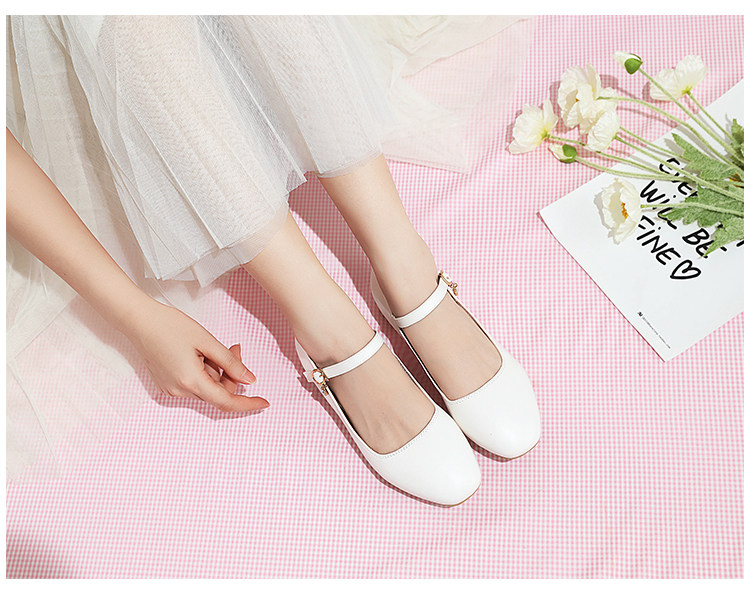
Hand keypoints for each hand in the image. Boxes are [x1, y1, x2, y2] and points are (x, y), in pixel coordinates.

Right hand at [123, 299, 269, 412]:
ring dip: (217, 370)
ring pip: (207, 386)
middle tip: (235, 347)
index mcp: (191, 381)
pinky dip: (204, 371)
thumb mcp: (206, 341)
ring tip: (212, 345)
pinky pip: (194, 382)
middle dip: (231, 373)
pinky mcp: (166, 383)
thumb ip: (230, 363)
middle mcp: (179, 390)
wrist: (138, 320)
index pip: (226, 401)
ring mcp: (171, 388)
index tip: (264, 402)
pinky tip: (199, 352)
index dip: (248, 403)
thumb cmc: (170, 326)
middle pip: (217, 391)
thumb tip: (249, 380)